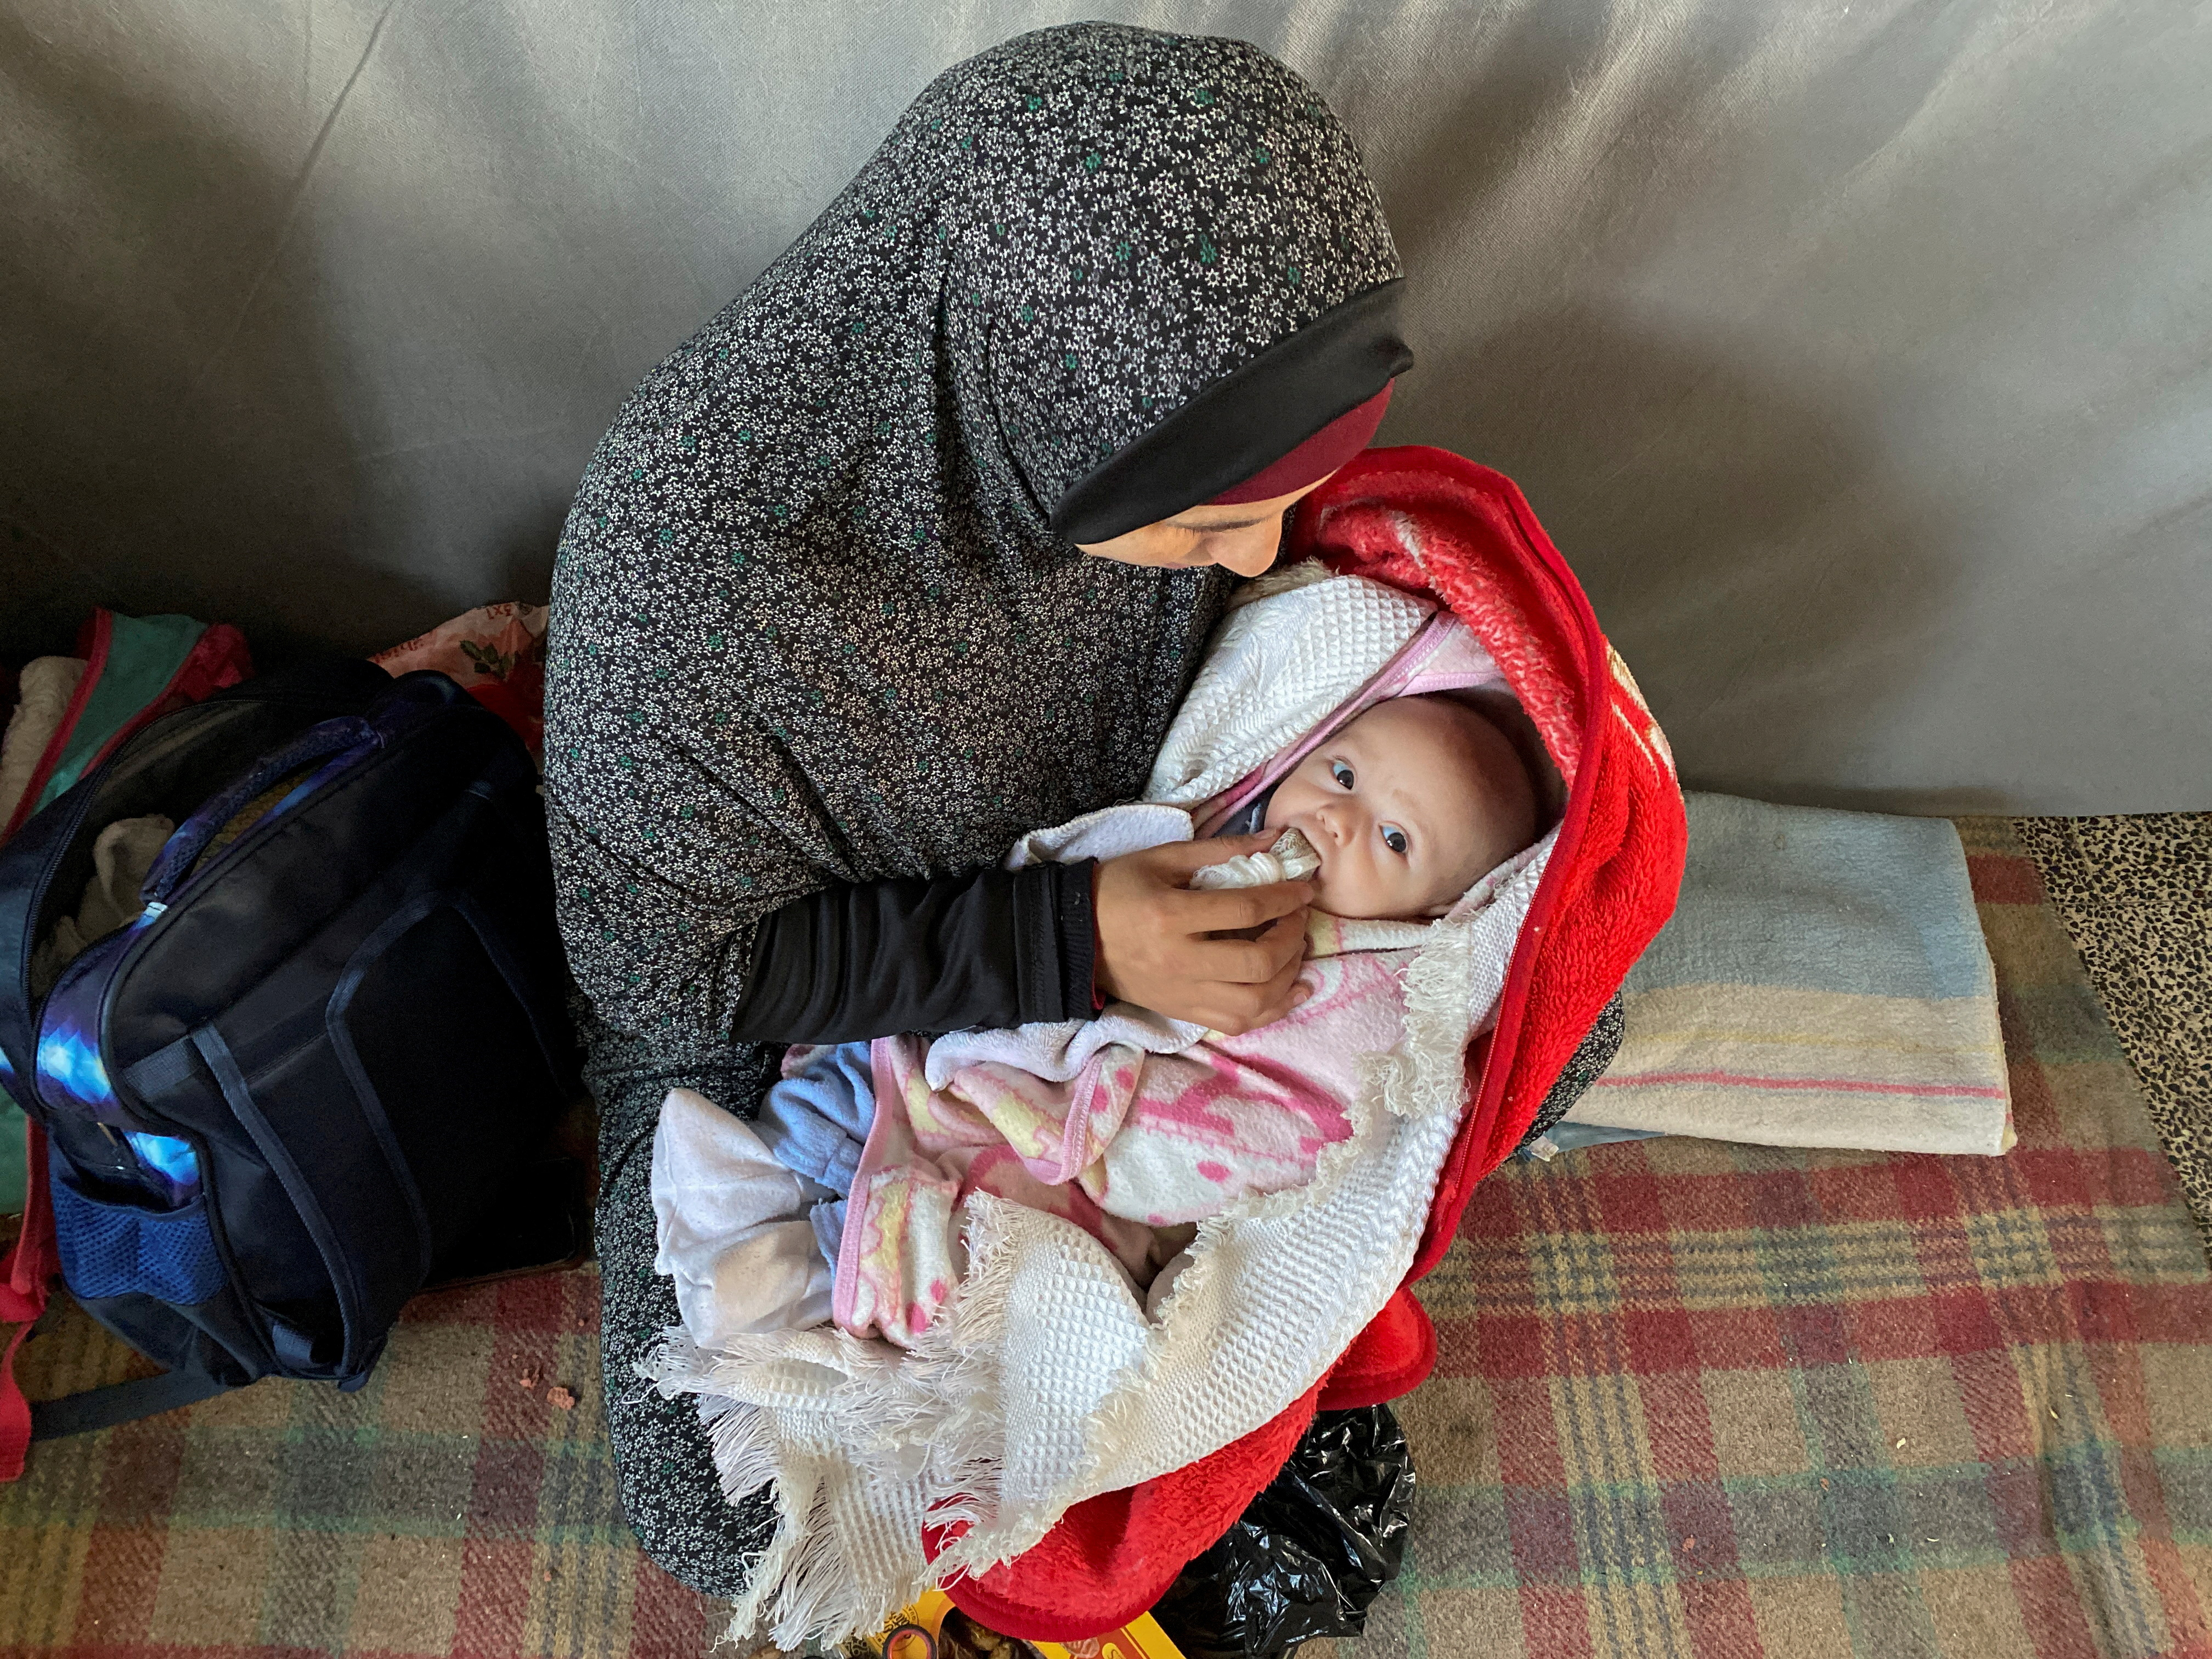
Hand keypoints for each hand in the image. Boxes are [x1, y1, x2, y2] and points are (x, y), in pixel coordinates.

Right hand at [1091, 834, 1314, 1033]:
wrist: (1072, 936)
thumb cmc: (1118, 889)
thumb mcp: (1163, 858)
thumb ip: (1221, 850)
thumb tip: (1275, 842)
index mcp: (1171, 915)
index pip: (1245, 910)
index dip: (1285, 898)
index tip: (1304, 889)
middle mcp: (1179, 961)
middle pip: (1257, 962)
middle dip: (1291, 938)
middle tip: (1298, 918)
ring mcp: (1181, 993)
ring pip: (1254, 1002)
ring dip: (1289, 977)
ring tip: (1298, 952)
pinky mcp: (1181, 1012)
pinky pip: (1238, 1024)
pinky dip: (1274, 1010)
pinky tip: (1293, 990)